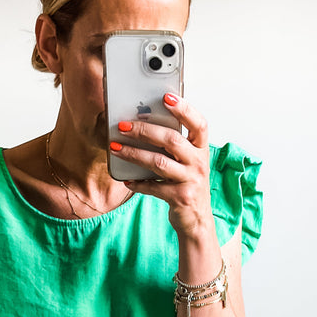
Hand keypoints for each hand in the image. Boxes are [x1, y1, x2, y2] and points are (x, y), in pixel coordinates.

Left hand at [110, 94, 211, 238]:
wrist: (197, 219)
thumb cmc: (188, 184)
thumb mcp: (188, 162)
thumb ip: (174, 145)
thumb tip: (143, 123)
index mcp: (201, 149)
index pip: (199, 124)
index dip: (184, 109)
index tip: (166, 96)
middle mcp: (199, 163)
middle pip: (171, 140)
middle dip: (144, 130)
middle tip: (123, 126)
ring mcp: (191, 181)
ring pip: (158, 162)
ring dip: (134, 154)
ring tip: (115, 148)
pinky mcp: (180, 198)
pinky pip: (153, 187)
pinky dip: (137, 183)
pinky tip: (126, 180)